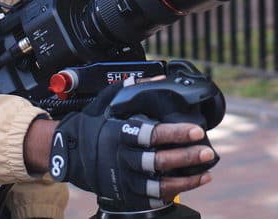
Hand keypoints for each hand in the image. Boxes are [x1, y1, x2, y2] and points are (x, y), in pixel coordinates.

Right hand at [48, 84, 216, 208]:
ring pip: (158, 184)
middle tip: (207, 151)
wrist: (70, 153)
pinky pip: (154, 197)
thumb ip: (133, 88)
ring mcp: (123, 179)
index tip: (196, 130)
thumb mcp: (107, 100)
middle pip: (157, 161)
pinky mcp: (127, 194)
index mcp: (118, 134)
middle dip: (185, 157)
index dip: (175, 133)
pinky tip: (195, 181)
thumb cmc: (92, 124)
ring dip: (185, 179)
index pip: (150, 135)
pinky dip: (177, 191)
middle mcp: (121, 158)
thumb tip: (160, 78)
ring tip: (206, 169)